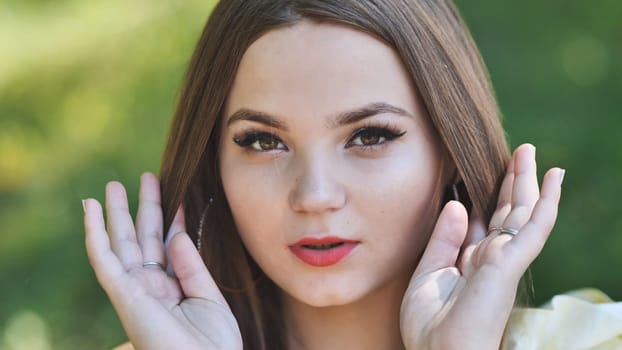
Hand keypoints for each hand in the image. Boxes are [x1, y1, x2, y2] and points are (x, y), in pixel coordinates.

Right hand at [83, 173, 241, 349]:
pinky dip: (93, 234)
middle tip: (146, 177)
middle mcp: (151, 286)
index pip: (168, 244)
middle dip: (143, 208)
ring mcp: (134, 290)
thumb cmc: (213, 344)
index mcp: (172, 287)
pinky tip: (90, 209)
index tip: (179, 194)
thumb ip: (191, 265)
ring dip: (114, 214)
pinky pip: (103, 260)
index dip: (172, 218)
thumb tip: (176, 233)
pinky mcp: (123, 295)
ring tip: (112, 185)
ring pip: (119, 243)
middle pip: (143, 238)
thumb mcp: (208, 298)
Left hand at [400, 144, 563, 349]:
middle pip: (506, 213)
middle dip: (512, 182)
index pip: (486, 222)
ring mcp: (504, 261)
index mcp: (472, 263)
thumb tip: (458, 204)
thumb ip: (443, 240)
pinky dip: (547, 201)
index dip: (489, 196)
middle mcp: (491, 259)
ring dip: (528, 182)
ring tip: (531, 153)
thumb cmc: (429, 326)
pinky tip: (554, 178)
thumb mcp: (427, 275)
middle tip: (519, 152)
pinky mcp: (510, 263)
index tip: (486, 171)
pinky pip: (534, 226)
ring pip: (522, 213)